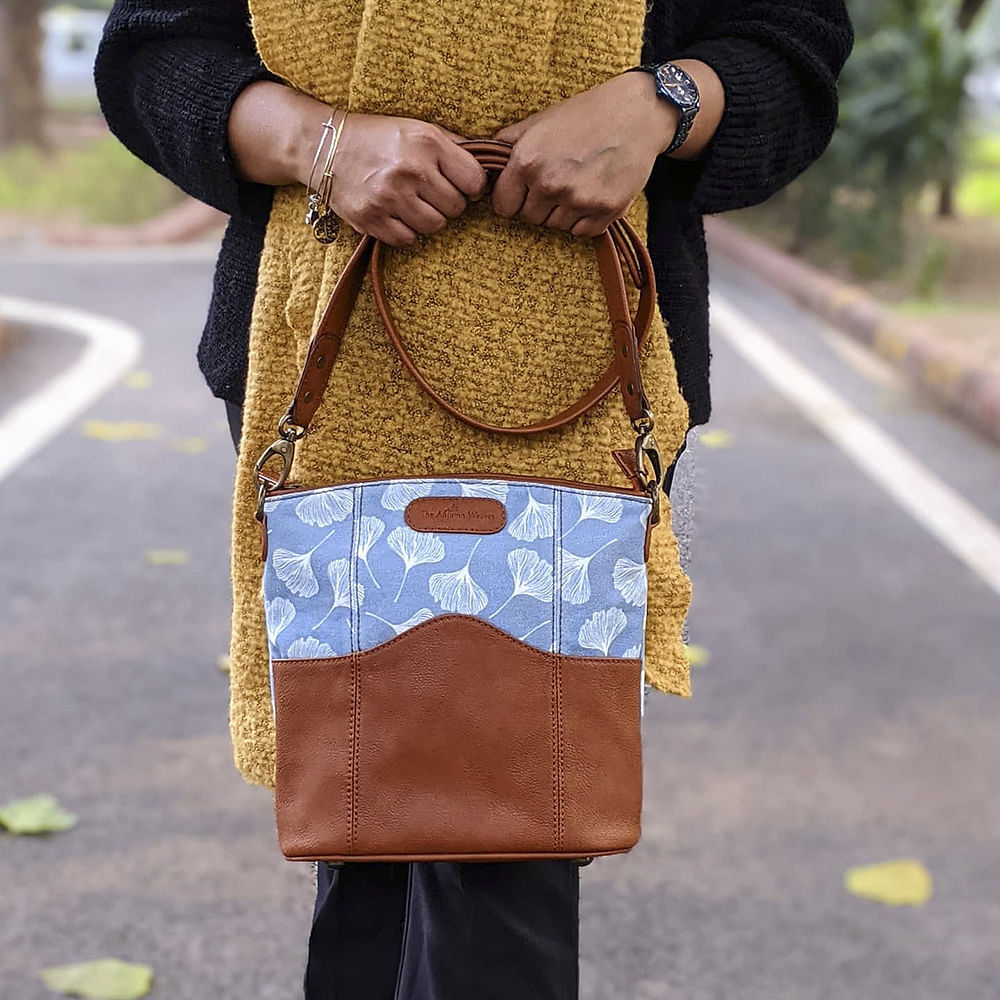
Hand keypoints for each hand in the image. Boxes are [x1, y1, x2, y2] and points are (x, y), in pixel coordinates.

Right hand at [325, 113, 488, 245]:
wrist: (326, 146)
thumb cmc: (378, 137)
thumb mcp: (417, 128)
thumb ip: (452, 146)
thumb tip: (486, 164)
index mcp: (427, 143)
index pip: (474, 181)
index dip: (470, 186)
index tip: (459, 184)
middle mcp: (411, 170)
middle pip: (456, 208)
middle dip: (447, 202)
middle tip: (430, 193)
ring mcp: (390, 197)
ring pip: (434, 227)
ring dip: (427, 218)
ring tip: (412, 203)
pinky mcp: (372, 219)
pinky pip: (407, 239)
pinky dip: (405, 230)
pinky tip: (395, 213)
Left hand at [489, 72, 679, 236]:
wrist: (635, 114)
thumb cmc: (585, 114)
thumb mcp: (540, 121)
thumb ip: (509, 144)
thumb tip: (483, 161)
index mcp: (527, 162)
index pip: (503, 206)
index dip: (512, 198)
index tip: (523, 190)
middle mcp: (550, 184)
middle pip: (530, 218)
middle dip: (538, 204)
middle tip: (558, 180)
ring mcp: (578, 200)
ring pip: (555, 226)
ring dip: (562, 211)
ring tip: (577, 183)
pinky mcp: (605, 212)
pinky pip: (582, 232)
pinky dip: (585, 219)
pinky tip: (593, 193)